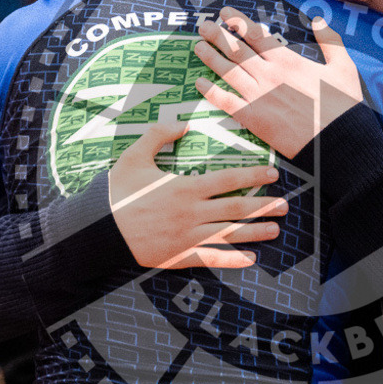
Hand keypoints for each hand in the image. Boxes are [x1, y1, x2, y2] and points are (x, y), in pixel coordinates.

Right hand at [108, 121, 287, 268]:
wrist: (97, 228)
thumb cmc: (117, 190)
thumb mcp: (134, 155)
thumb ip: (159, 135)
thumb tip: (183, 123)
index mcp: (184, 187)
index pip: (227, 179)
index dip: (252, 175)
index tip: (272, 173)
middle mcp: (191, 212)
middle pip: (236, 207)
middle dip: (263, 205)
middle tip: (285, 205)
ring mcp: (187, 236)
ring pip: (230, 233)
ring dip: (255, 231)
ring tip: (276, 230)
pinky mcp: (180, 255)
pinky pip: (212, 259)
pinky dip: (233, 260)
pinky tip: (251, 260)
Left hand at [193, 6, 362, 158]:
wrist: (338, 140)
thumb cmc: (343, 106)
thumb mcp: (344, 67)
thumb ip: (330, 41)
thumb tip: (318, 19)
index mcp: (288, 61)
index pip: (256, 35)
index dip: (238, 22)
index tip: (225, 14)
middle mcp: (269, 75)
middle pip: (236, 50)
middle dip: (217, 35)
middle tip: (203, 26)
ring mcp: (259, 96)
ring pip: (228, 71)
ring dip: (210, 57)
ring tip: (197, 46)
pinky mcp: (254, 118)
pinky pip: (226, 102)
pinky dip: (211, 92)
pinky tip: (199, 84)